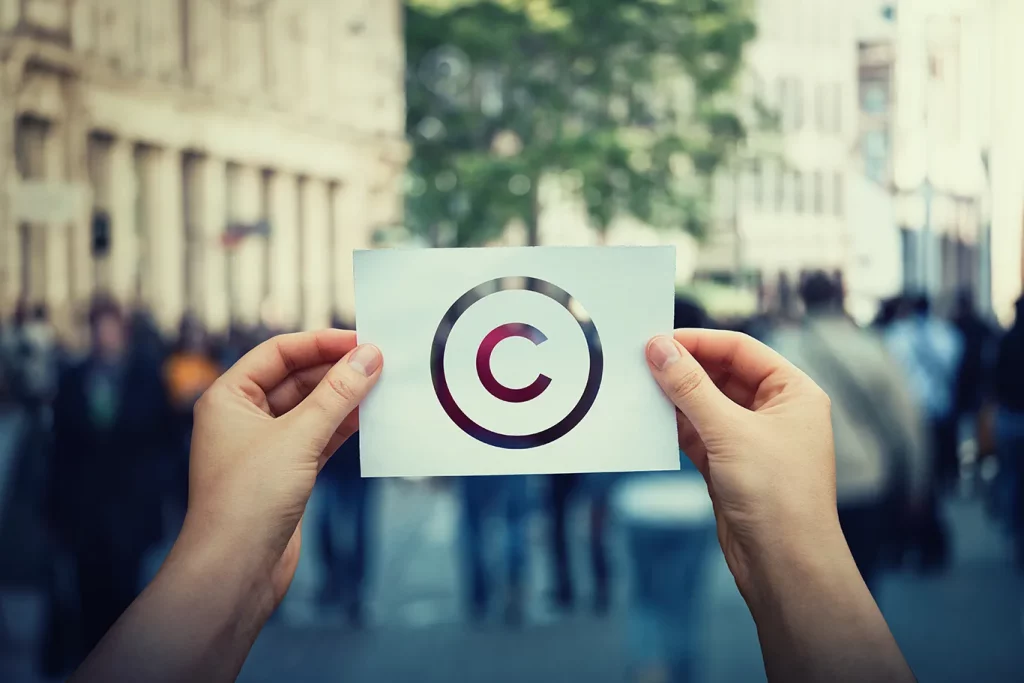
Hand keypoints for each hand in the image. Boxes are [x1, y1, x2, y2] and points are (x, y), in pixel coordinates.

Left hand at [180, 330, 381, 605]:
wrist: (235, 571)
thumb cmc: (249, 499)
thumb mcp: (298, 436)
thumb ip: (337, 394)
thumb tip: (369, 356)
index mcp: (229, 398)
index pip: (278, 353)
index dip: (320, 342)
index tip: (362, 340)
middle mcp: (244, 418)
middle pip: (297, 378)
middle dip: (337, 370)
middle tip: (380, 362)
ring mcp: (266, 447)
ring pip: (312, 409)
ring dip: (344, 398)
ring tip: (382, 386)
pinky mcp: (286, 474)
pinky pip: (319, 437)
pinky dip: (343, 427)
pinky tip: (371, 418)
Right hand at [646, 329, 841, 599]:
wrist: (785, 565)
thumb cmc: (776, 495)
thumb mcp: (729, 431)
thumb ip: (690, 387)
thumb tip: (659, 348)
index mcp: (793, 393)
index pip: (742, 350)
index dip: (700, 341)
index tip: (659, 339)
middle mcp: (776, 412)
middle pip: (722, 374)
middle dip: (684, 368)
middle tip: (642, 361)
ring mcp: (752, 440)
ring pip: (707, 405)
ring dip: (676, 397)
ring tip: (639, 387)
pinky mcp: (731, 466)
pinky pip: (699, 433)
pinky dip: (676, 426)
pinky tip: (649, 419)